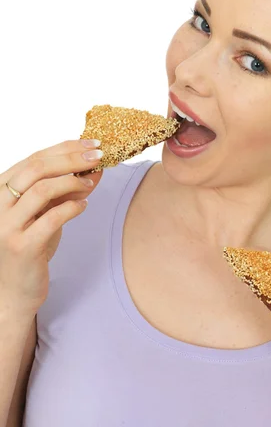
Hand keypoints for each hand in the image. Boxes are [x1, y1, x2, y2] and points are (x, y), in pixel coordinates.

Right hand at [0, 139, 103, 314]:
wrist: (14, 290)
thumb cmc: (30, 246)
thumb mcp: (45, 211)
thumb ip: (65, 190)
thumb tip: (94, 168)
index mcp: (0, 190)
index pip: (34, 158)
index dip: (65, 148)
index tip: (91, 145)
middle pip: (36, 168)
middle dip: (72, 159)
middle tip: (97, 157)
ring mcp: (6, 226)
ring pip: (42, 190)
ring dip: (72, 182)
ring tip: (89, 184)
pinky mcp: (22, 246)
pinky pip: (52, 217)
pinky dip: (72, 207)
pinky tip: (83, 206)